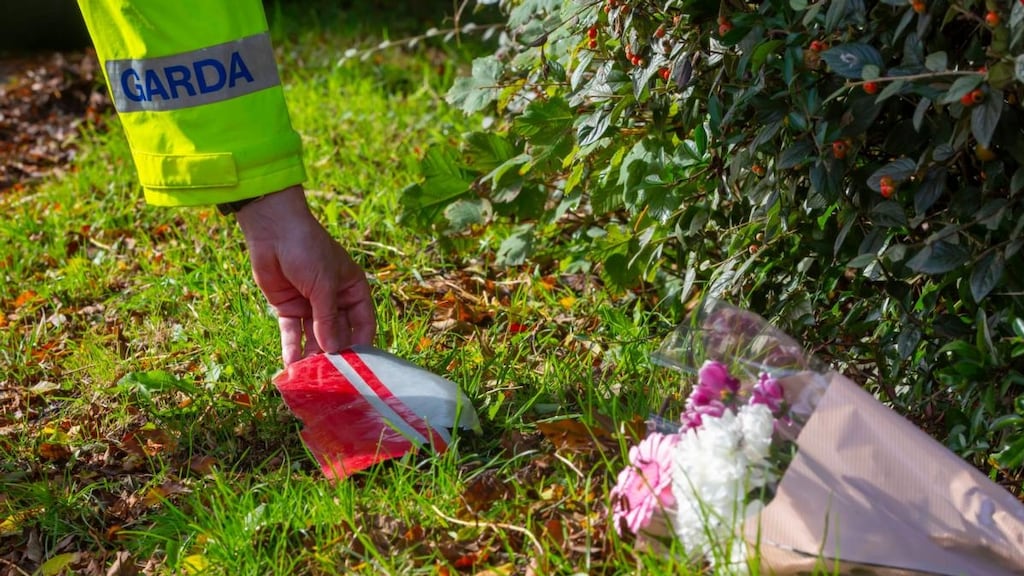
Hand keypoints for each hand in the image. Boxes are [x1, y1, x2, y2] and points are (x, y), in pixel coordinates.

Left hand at [235, 186, 375, 364]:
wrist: (272, 229)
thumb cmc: (308, 249)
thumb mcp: (323, 284)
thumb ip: (327, 319)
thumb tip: (334, 351)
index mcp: (352, 290)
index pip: (363, 323)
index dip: (362, 344)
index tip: (360, 368)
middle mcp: (334, 300)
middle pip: (337, 334)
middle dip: (334, 354)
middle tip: (332, 379)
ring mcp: (310, 305)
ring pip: (314, 337)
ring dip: (312, 355)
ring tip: (310, 378)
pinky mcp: (288, 307)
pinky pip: (292, 332)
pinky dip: (291, 347)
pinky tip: (291, 366)